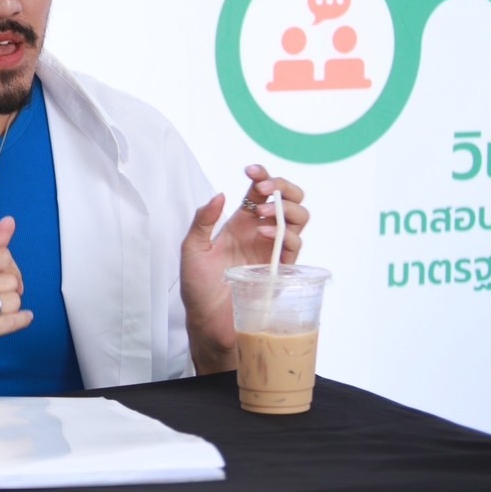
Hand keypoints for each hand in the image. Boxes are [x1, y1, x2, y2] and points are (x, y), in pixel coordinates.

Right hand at [0, 217, 33, 391]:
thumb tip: (9, 222)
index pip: (1, 255)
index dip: (9, 267)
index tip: (2, 276)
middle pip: (9, 279)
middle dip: (8, 289)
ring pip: (12, 301)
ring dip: (9, 308)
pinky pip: (10, 322)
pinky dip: (20, 321)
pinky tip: (19, 318)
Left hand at [180, 164, 308, 372]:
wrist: (208, 321)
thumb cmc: (198, 286)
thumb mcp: (192, 249)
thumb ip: (203, 220)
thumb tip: (221, 194)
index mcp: (240, 223)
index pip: (259, 192)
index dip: (262, 176)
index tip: (252, 171)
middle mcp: (260, 233)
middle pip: (287, 199)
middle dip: (282, 187)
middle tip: (264, 189)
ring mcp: (272, 250)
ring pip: (298, 218)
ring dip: (286, 209)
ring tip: (264, 215)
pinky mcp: (281, 269)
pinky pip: (296, 245)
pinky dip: (286, 235)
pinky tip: (266, 235)